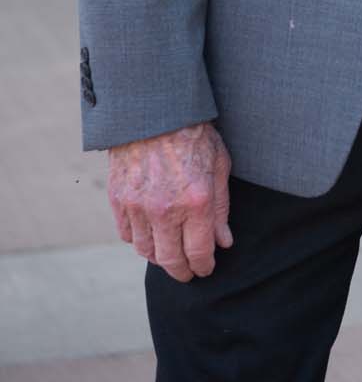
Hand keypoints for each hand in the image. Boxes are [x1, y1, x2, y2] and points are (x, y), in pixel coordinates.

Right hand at [108, 122, 232, 282]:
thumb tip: (223, 241)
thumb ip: (221, 207)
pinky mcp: (118, 199)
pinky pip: (127, 234)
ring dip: (159, 257)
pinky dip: (138, 240)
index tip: (206, 268)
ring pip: (146, 251)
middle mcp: (165, 209)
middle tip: (188, 272)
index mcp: (196, 201)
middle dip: (182, 271)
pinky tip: (149, 234)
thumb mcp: (219, 164)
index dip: (204, 266)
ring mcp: (138, 206)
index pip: (199, 252)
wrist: (155, 109)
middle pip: (171, 260)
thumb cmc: (193, 132)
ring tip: (169, 254)